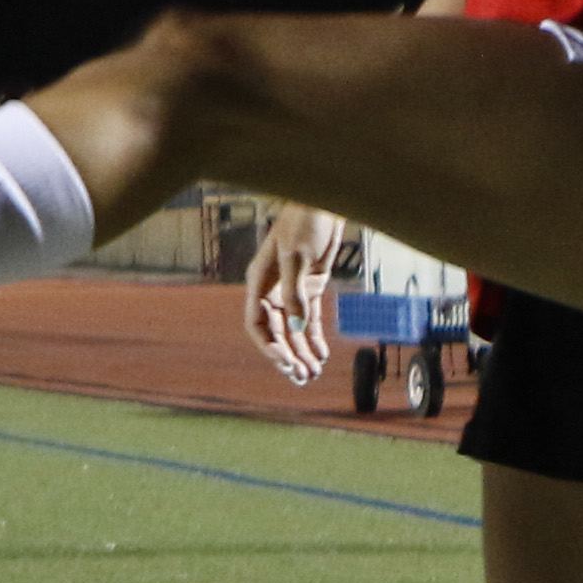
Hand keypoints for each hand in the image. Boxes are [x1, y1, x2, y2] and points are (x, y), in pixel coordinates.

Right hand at [241, 203, 349, 385]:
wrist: (324, 204)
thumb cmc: (305, 223)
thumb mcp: (296, 257)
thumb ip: (295, 293)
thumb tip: (297, 328)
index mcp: (259, 282)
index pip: (258, 323)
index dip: (269, 345)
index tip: (284, 362)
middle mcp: (272, 290)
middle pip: (278, 332)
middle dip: (288, 356)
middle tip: (300, 378)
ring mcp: (292, 289)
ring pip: (295, 329)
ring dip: (302, 352)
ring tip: (312, 374)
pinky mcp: (311, 286)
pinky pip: (311, 317)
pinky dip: (315, 337)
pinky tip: (322, 355)